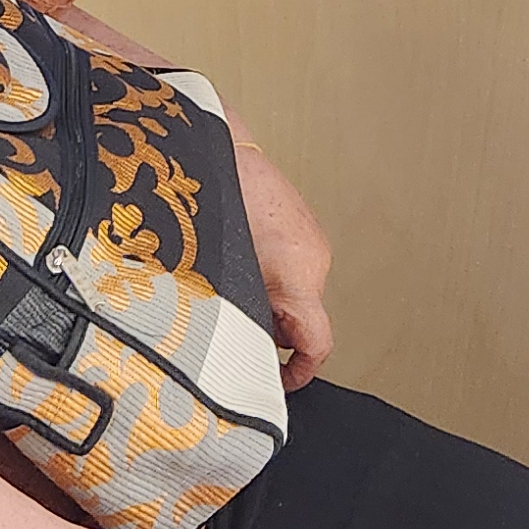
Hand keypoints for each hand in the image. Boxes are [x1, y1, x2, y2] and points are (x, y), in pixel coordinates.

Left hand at [236, 137, 335, 388]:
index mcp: (299, 274)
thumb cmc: (211, 201)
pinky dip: (265, 276)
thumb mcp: (217, 275)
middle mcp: (313, 257)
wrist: (212, 145)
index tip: (279, 383)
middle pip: (302, 320)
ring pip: (293, 292)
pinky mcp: (299, 225)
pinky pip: (288, 266)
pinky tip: (231, 265)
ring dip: (264, 302)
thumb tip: (228, 347)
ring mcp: (309, 238)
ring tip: (222, 294)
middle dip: (268, 334)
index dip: (298, 373)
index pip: (316, 344)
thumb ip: (233, 315)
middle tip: (228, 337)